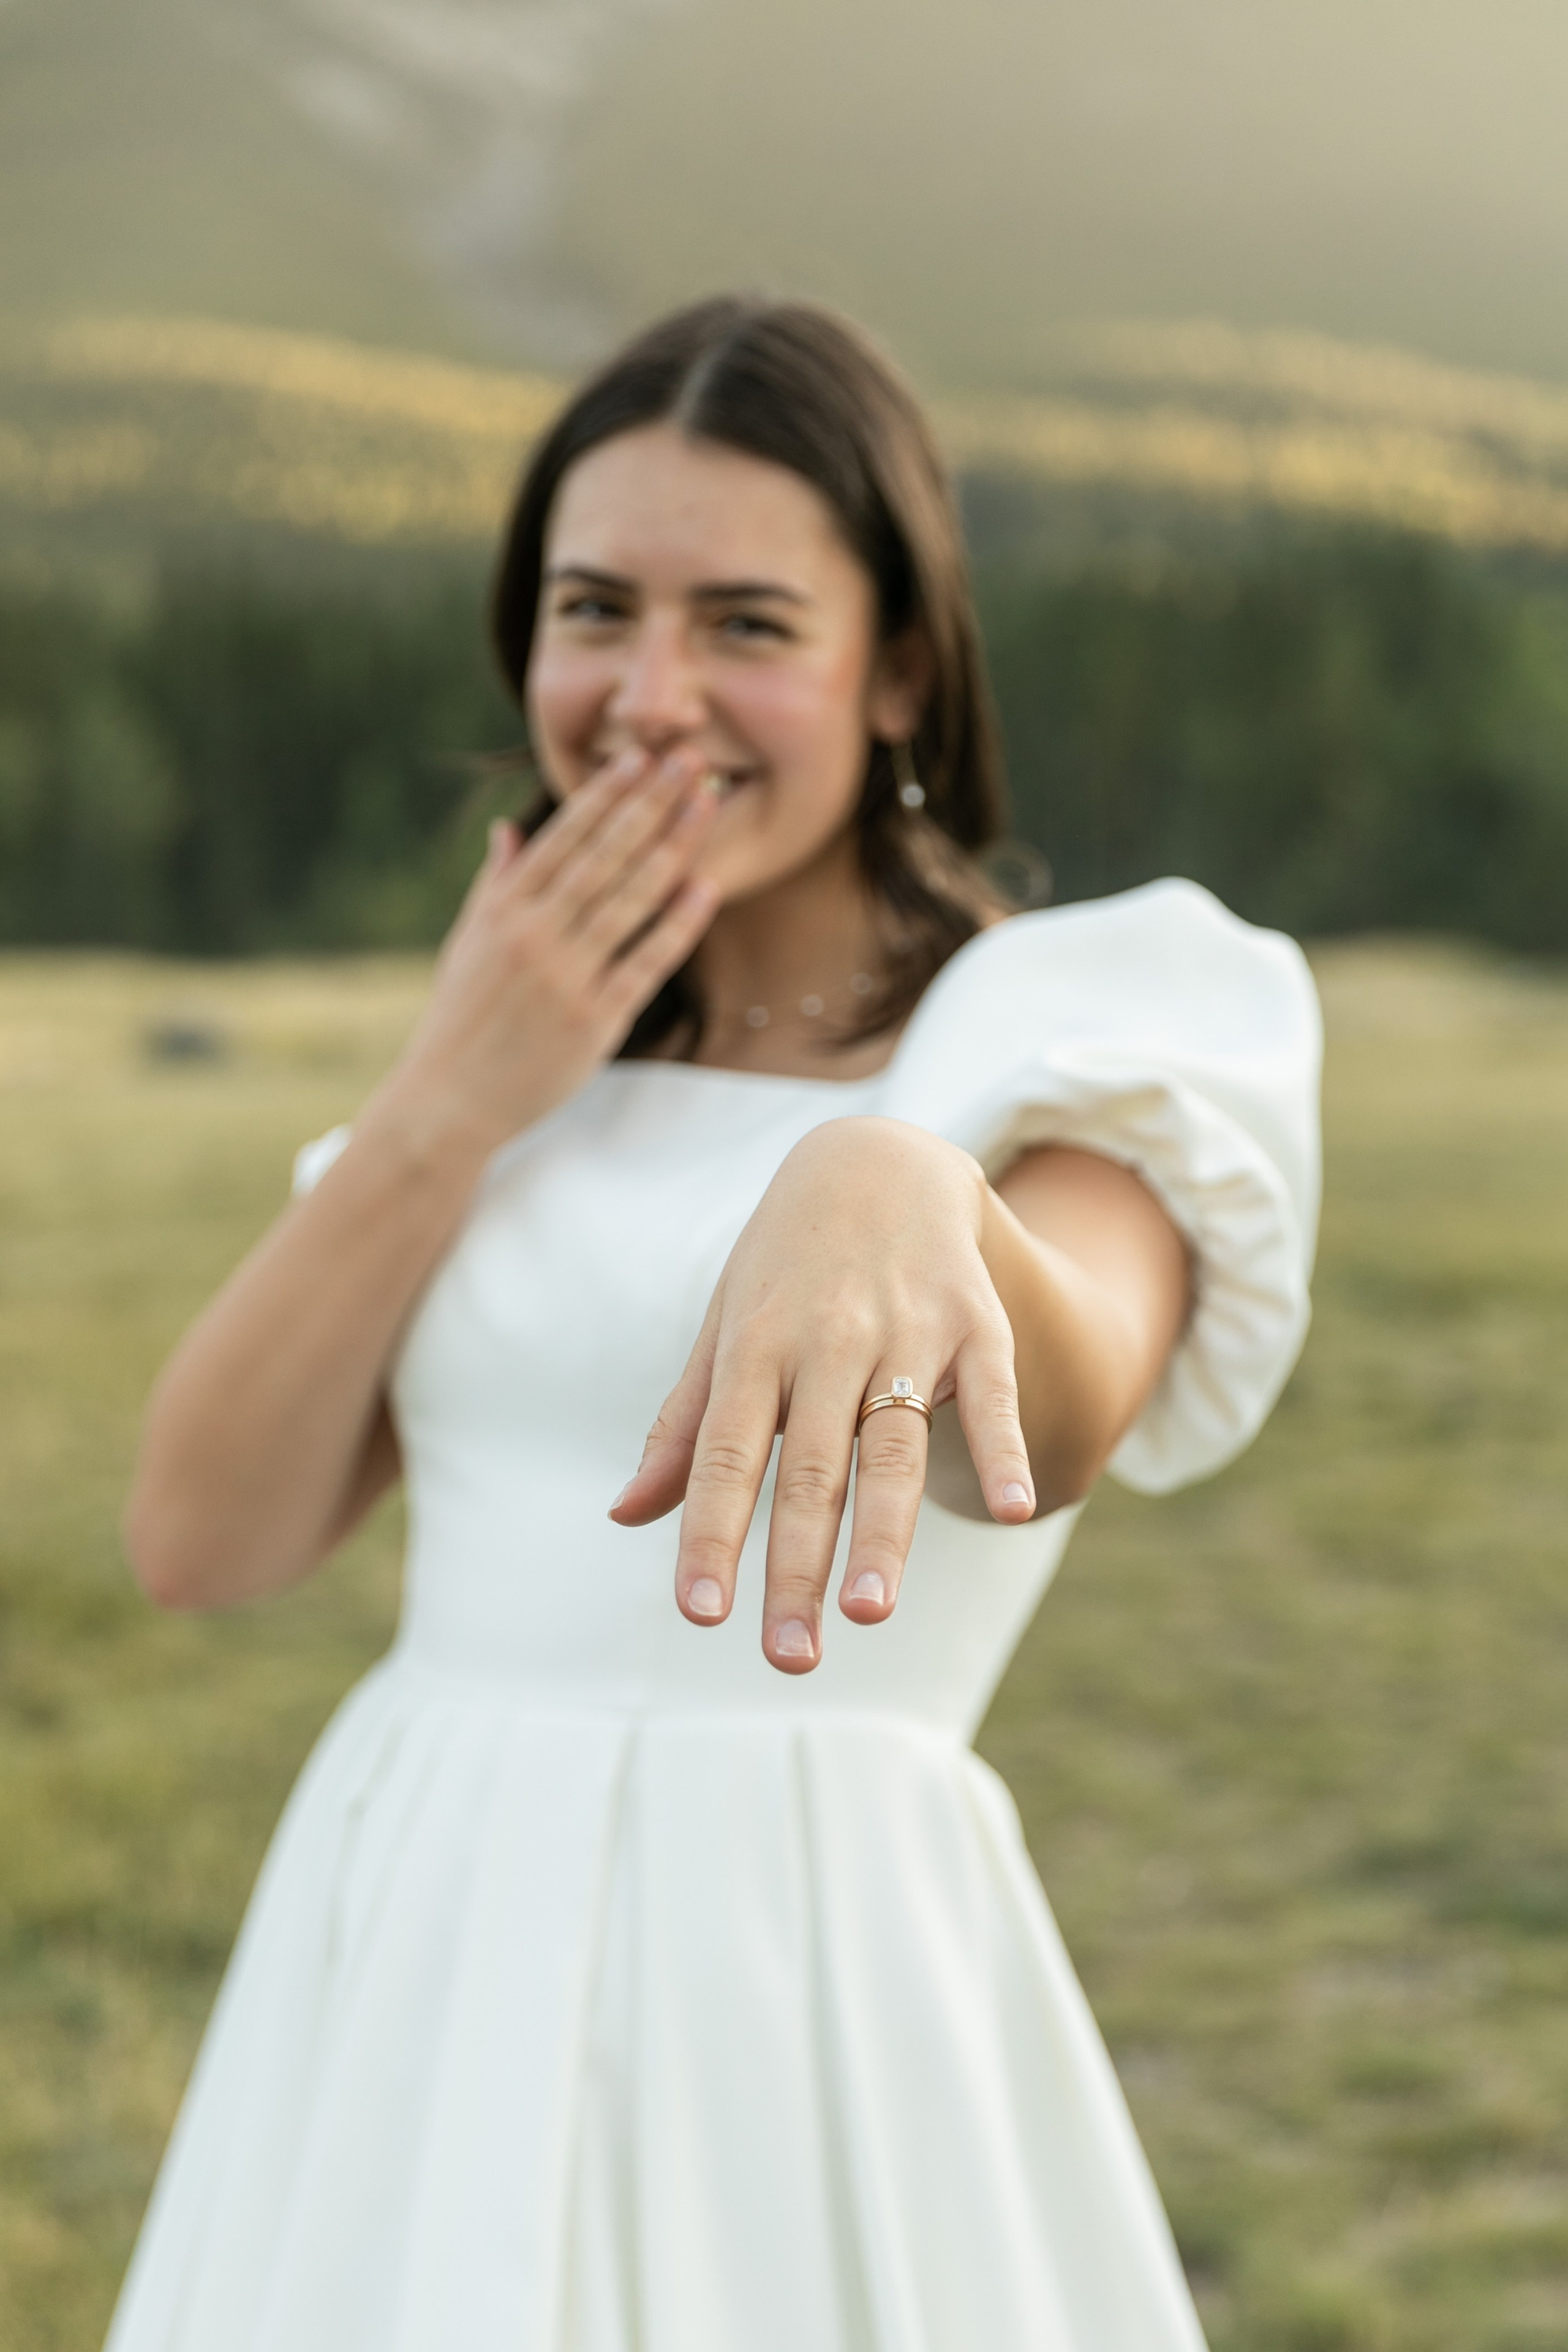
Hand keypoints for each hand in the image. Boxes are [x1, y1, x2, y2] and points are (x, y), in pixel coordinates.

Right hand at [369, 746, 720, 1157]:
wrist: (450, 1102)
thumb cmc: (460, 1019)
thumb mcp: (467, 944)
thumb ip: (495, 884)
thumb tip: (510, 828)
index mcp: (504, 912)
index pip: (563, 839)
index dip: (604, 795)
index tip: (638, 757)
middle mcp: (536, 936)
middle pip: (605, 856)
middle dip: (650, 804)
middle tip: (689, 761)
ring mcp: (567, 977)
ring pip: (630, 900)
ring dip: (673, 848)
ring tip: (707, 806)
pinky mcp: (594, 1020)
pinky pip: (645, 962)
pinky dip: (677, 924)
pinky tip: (706, 888)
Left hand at [611, 1117, 1037, 1671]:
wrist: (876, 1159)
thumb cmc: (784, 1266)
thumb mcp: (723, 1328)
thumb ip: (684, 1426)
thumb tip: (626, 1517)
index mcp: (753, 1346)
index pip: (724, 1455)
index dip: (709, 1533)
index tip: (700, 1612)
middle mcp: (825, 1340)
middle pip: (808, 1469)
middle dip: (795, 1566)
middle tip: (788, 1657)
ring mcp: (904, 1330)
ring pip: (891, 1446)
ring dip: (884, 1533)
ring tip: (870, 1612)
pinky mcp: (975, 1322)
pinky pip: (989, 1395)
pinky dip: (1004, 1448)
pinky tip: (1016, 1509)